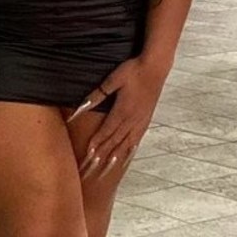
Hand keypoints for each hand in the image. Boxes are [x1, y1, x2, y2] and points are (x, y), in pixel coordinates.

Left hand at [68, 56, 167, 180]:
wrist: (156, 67)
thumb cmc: (133, 70)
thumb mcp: (112, 80)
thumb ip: (97, 95)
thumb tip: (81, 107)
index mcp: (122, 111)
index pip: (106, 132)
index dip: (96, 144)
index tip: (87, 155)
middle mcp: (131, 120)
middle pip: (114, 142)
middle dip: (102, 155)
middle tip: (92, 168)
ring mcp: (140, 121)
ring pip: (125, 144)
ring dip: (114, 156)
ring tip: (106, 169)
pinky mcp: (146, 120)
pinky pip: (136, 140)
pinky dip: (129, 150)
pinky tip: (125, 156)